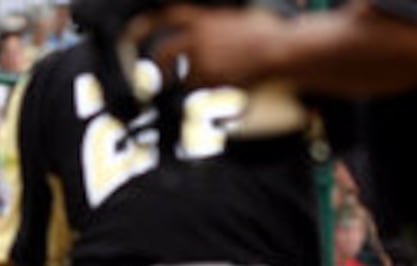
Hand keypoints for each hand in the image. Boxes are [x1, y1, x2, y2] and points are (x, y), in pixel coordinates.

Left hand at [135, 6, 288, 87]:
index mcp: (205, 20)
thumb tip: (200, 38)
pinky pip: (202, 94)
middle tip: (155, 79)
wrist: (280, 49)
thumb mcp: (236, 20)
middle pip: (165, 52)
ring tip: (215, 84)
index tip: (136, 32)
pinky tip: (226, 94)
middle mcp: (199, 39)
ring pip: (186, 78)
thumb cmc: (267, 35)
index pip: (169, 18)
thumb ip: (213, 27)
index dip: (150, 23)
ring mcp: (203, 61)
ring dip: (195, 84)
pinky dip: (211, 97)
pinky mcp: (211, 82)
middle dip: (158, 67)